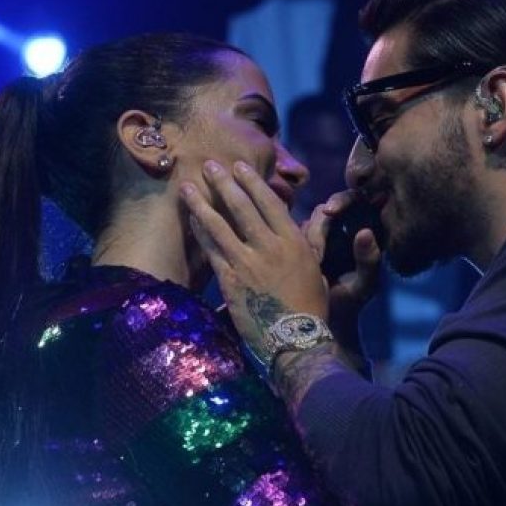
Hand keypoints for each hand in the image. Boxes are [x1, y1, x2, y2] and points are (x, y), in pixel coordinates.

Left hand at [181, 160, 327, 358]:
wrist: (295, 339)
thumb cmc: (311, 305)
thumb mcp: (318, 267)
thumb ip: (312, 240)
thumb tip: (317, 216)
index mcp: (293, 242)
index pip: (270, 204)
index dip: (253, 182)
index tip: (240, 166)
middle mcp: (269, 248)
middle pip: (242, 208)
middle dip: (224, 183)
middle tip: (210, 165)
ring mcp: (247, 263)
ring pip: (220, 225)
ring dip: (202, 203)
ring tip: (188, 186)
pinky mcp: (230, 281)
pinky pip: (211, 250)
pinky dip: (201, 232)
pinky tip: (192, 219)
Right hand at [303, 190, 380, 352]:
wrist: (325, 322)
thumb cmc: (349, 305)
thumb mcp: (363, 286)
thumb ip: (369, 260)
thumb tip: (365, 231)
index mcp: (361, 233)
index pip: (353, 202)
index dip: (341, 200)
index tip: (329, 210)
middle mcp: (339, 231)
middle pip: (325, 209)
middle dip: (317, 222)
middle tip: (315, 245)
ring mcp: (317, 239)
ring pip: (306, 221)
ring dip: (305, 236)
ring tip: (312, 261)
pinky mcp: (298, 248)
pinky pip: (290, 234)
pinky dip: (288, 240)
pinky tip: (291, 254)